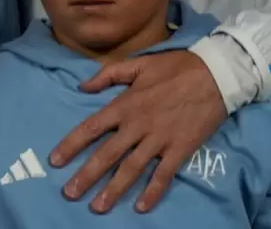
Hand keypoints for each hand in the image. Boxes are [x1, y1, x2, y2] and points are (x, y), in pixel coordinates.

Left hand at [51, 50, 227, 213]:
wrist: (214, 75)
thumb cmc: (174, 67)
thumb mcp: (137, 63)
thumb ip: (108, 75)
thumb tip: (82, 87)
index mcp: (125, 104)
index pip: (92, 127)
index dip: (72, 144)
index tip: (55, 160)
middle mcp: (138, 125)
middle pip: (107, 154)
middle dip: (86, 175)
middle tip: (70, 193)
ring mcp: (159, 140)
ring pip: (131, 169)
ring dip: (113, 190)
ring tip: (97, 207)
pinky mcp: (180, 150)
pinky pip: (163, 176)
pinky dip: (152, 193)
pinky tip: (141, 208)